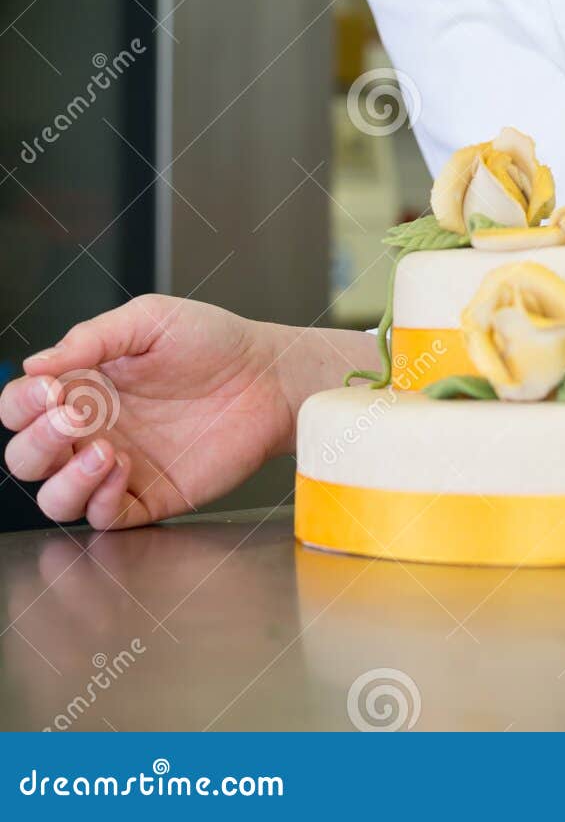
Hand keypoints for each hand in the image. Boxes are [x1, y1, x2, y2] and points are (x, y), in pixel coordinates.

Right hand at [1, 295, 293, 529]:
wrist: (267, 376)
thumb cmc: (213, 341)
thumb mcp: (150, 320)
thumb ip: (91, 338)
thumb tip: (34, 365)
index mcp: (84, 386)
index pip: (21, 407)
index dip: (22, 405)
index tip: (49, 389)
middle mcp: (92, 429)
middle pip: (26, 457)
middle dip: (37, 442)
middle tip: (73, 417)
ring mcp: (117, 467)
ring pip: (55, 498)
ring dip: (64, 480)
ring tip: (105, 450)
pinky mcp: (148, 497)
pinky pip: (103, 517)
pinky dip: (101, 499)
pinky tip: (126, 468)